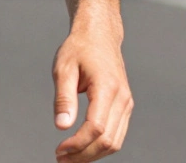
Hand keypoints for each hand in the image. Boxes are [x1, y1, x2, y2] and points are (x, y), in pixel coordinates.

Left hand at [52, 25, 132, 161]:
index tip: (59, 150)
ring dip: (93, 154)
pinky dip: (101, 146)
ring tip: (69, 157)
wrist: (99, 35)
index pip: (96, 127)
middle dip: (84, 155)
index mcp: (107, 88)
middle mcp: (122, 99)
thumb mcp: (63, 68)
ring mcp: (126, 104)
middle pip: (108, 140)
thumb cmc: (79, 49)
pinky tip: (83, 148)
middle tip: (61, 159)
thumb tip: (61, 126)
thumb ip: (63, 98)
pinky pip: (117, 134)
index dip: (78, 144)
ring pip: (115, 141)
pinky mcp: (124, 107)